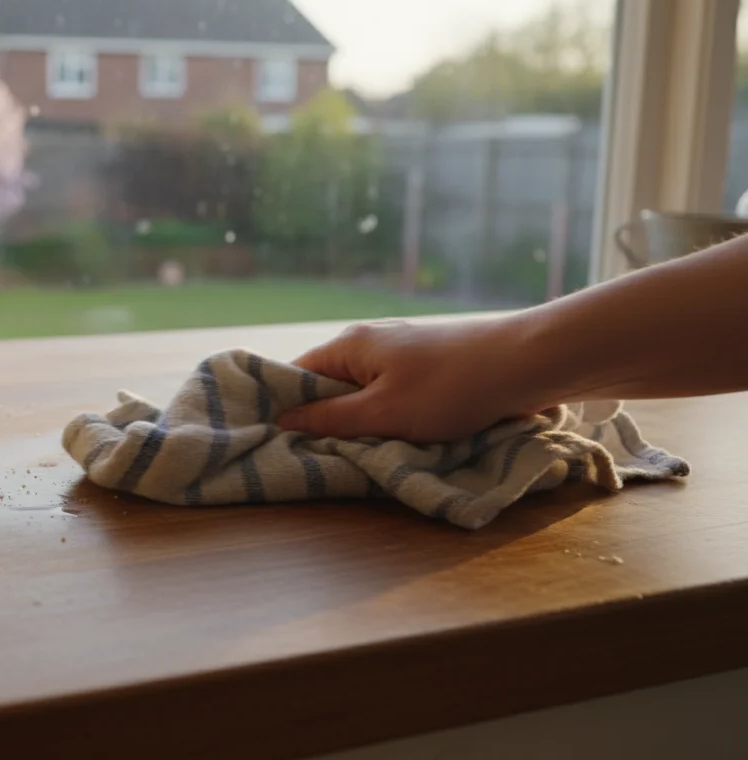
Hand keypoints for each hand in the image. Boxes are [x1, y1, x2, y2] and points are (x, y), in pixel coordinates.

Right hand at [275, 317, 554, 442]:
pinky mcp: (424, 366)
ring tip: (358, 453)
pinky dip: (385, 417)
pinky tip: (394, 438)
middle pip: (326, 386)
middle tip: (318, 458)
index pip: (295, 375)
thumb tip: (283, 420)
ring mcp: (398, 352)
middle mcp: (367, 342)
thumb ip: (329, 419)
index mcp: (348, 345)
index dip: (282, 408)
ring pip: (360, 394)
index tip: (274, 444)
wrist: (525, 364)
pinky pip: (387, 394)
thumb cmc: (449, 388)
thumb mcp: (382, 412)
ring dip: (358, 423)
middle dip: (322, 421)